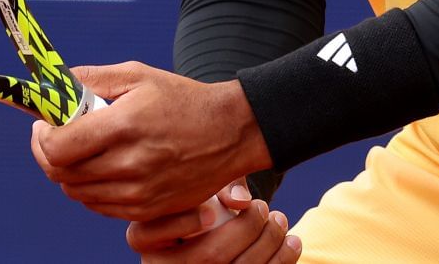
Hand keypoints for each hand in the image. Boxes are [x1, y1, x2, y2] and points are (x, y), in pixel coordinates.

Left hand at [31, 62, 271, 219]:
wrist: (230, 133)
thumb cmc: (184, 100)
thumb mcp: (139, 75)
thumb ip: (92, 78)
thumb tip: (55, 83)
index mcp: (124, 125)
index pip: (58, 148)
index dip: (42, 137)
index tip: (44, 124)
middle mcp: (129, 164)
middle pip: (60, 173)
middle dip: (48, 152)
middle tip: (54, 135)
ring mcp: (138, 193)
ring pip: (76, 192)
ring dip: (68, 171)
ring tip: (81, 150)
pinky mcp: (147, 210)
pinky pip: (99, 206)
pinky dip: (90, 188)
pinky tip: (101, 167)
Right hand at [126, 182, 301, 262]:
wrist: (211, 227)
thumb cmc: (202, 198)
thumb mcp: (202, 184)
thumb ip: (218, 183)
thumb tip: (239, 201)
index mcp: (146, 237)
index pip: (147, 234)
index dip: (181, 223)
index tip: (211, 210)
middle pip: (205, 255)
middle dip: (245, 229)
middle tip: (262, 206)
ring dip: (267, 243)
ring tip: (279, 220)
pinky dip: (280, 261)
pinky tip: (291, 242)